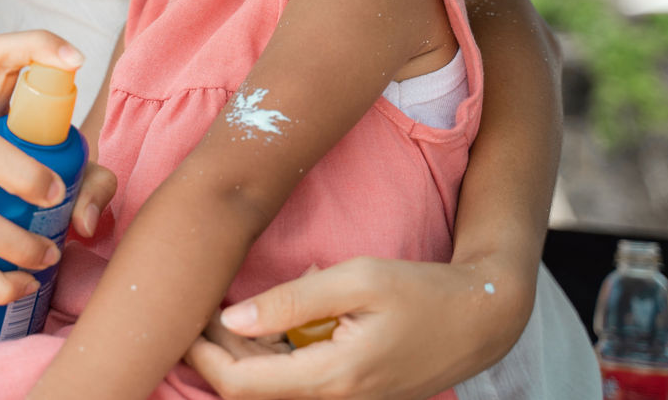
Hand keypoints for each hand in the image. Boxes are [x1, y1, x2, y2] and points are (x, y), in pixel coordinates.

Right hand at [0, 31, 89, 305]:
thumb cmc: (9, 196)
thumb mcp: (59, 179)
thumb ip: (90, 186)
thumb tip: (83, 221)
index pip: (0, 57)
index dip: (36, 46)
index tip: (77, 61)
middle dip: (19, 171)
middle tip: (55, 198)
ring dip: (13, 243)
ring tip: (47, 259)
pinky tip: (19, 287)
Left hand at [185, 257, 516, 399]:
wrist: (479, 319)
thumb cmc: (420, 292)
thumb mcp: (357, 279)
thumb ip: (292, 300)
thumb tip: (231, 319)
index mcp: (331, 379)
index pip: (240, 386)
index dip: (202, 354)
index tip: (188, 315)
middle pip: (250, 390)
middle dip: (218, 352)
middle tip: (204, 303)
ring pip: (271, 388)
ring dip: (245, 353)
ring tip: (236, 306)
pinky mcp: (348, 394)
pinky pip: (295, 382)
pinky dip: (274, 355)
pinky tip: (275, 317)